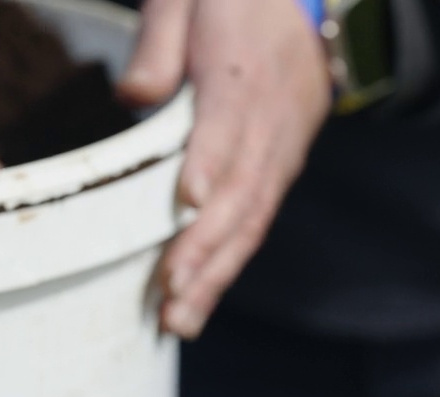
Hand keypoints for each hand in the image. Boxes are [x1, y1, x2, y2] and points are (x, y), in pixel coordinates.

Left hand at [118, 0, 330, 338]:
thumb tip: (131, 97)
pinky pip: (259, 221)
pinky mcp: (281, 170)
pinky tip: (203, 297)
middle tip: (170, 295)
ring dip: (217, 273)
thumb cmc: (235, 2)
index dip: (210, 163)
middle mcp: (268, 125)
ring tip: (182, 320)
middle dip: (205, 248)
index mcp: (241, 75)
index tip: (188, 203)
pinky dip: (231, 262)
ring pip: (253, 219)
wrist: (308, 11)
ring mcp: (280, 153)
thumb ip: (160, 42)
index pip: (227, 126)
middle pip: (241, 193)